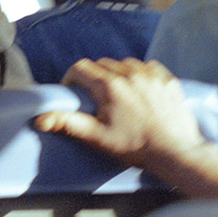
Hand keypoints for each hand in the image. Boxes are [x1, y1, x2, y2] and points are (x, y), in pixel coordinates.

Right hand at [34, 57, 202, 167]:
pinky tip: (140, 90)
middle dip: (94, 76)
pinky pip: (148, 66)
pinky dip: (140, 73)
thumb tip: (41, 118)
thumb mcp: (98, 137)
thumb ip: (68, 123)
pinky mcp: (167, 80)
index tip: (73, 91)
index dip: (72, 78)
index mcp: (109, 86)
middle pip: (102, 64)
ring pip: (124, 63)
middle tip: (96, 97)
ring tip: (118, 94)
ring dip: (117, 73)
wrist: (176, 153)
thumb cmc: (136, 147)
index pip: (80, 68)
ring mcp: (151, 75)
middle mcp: (130, 74)